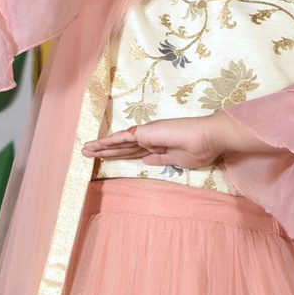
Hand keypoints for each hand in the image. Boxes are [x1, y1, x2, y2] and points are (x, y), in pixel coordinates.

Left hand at [82, 112, 273, 168]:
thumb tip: (145, 162)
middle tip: (87, 152)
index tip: (107, 158)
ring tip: (85, 150)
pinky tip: (95, 145)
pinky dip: (107, 142)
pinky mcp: (144, 133)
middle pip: (122, 148)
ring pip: (118, 143)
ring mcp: (146, 134)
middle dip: (105, 151)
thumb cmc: (200, 149)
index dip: (120, 155)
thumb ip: (160, 160)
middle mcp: (149, 139)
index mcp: (157, 146)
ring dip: (101, 147)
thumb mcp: (178, 160)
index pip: (134, 152)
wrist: (208, 138)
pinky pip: (121, 139)